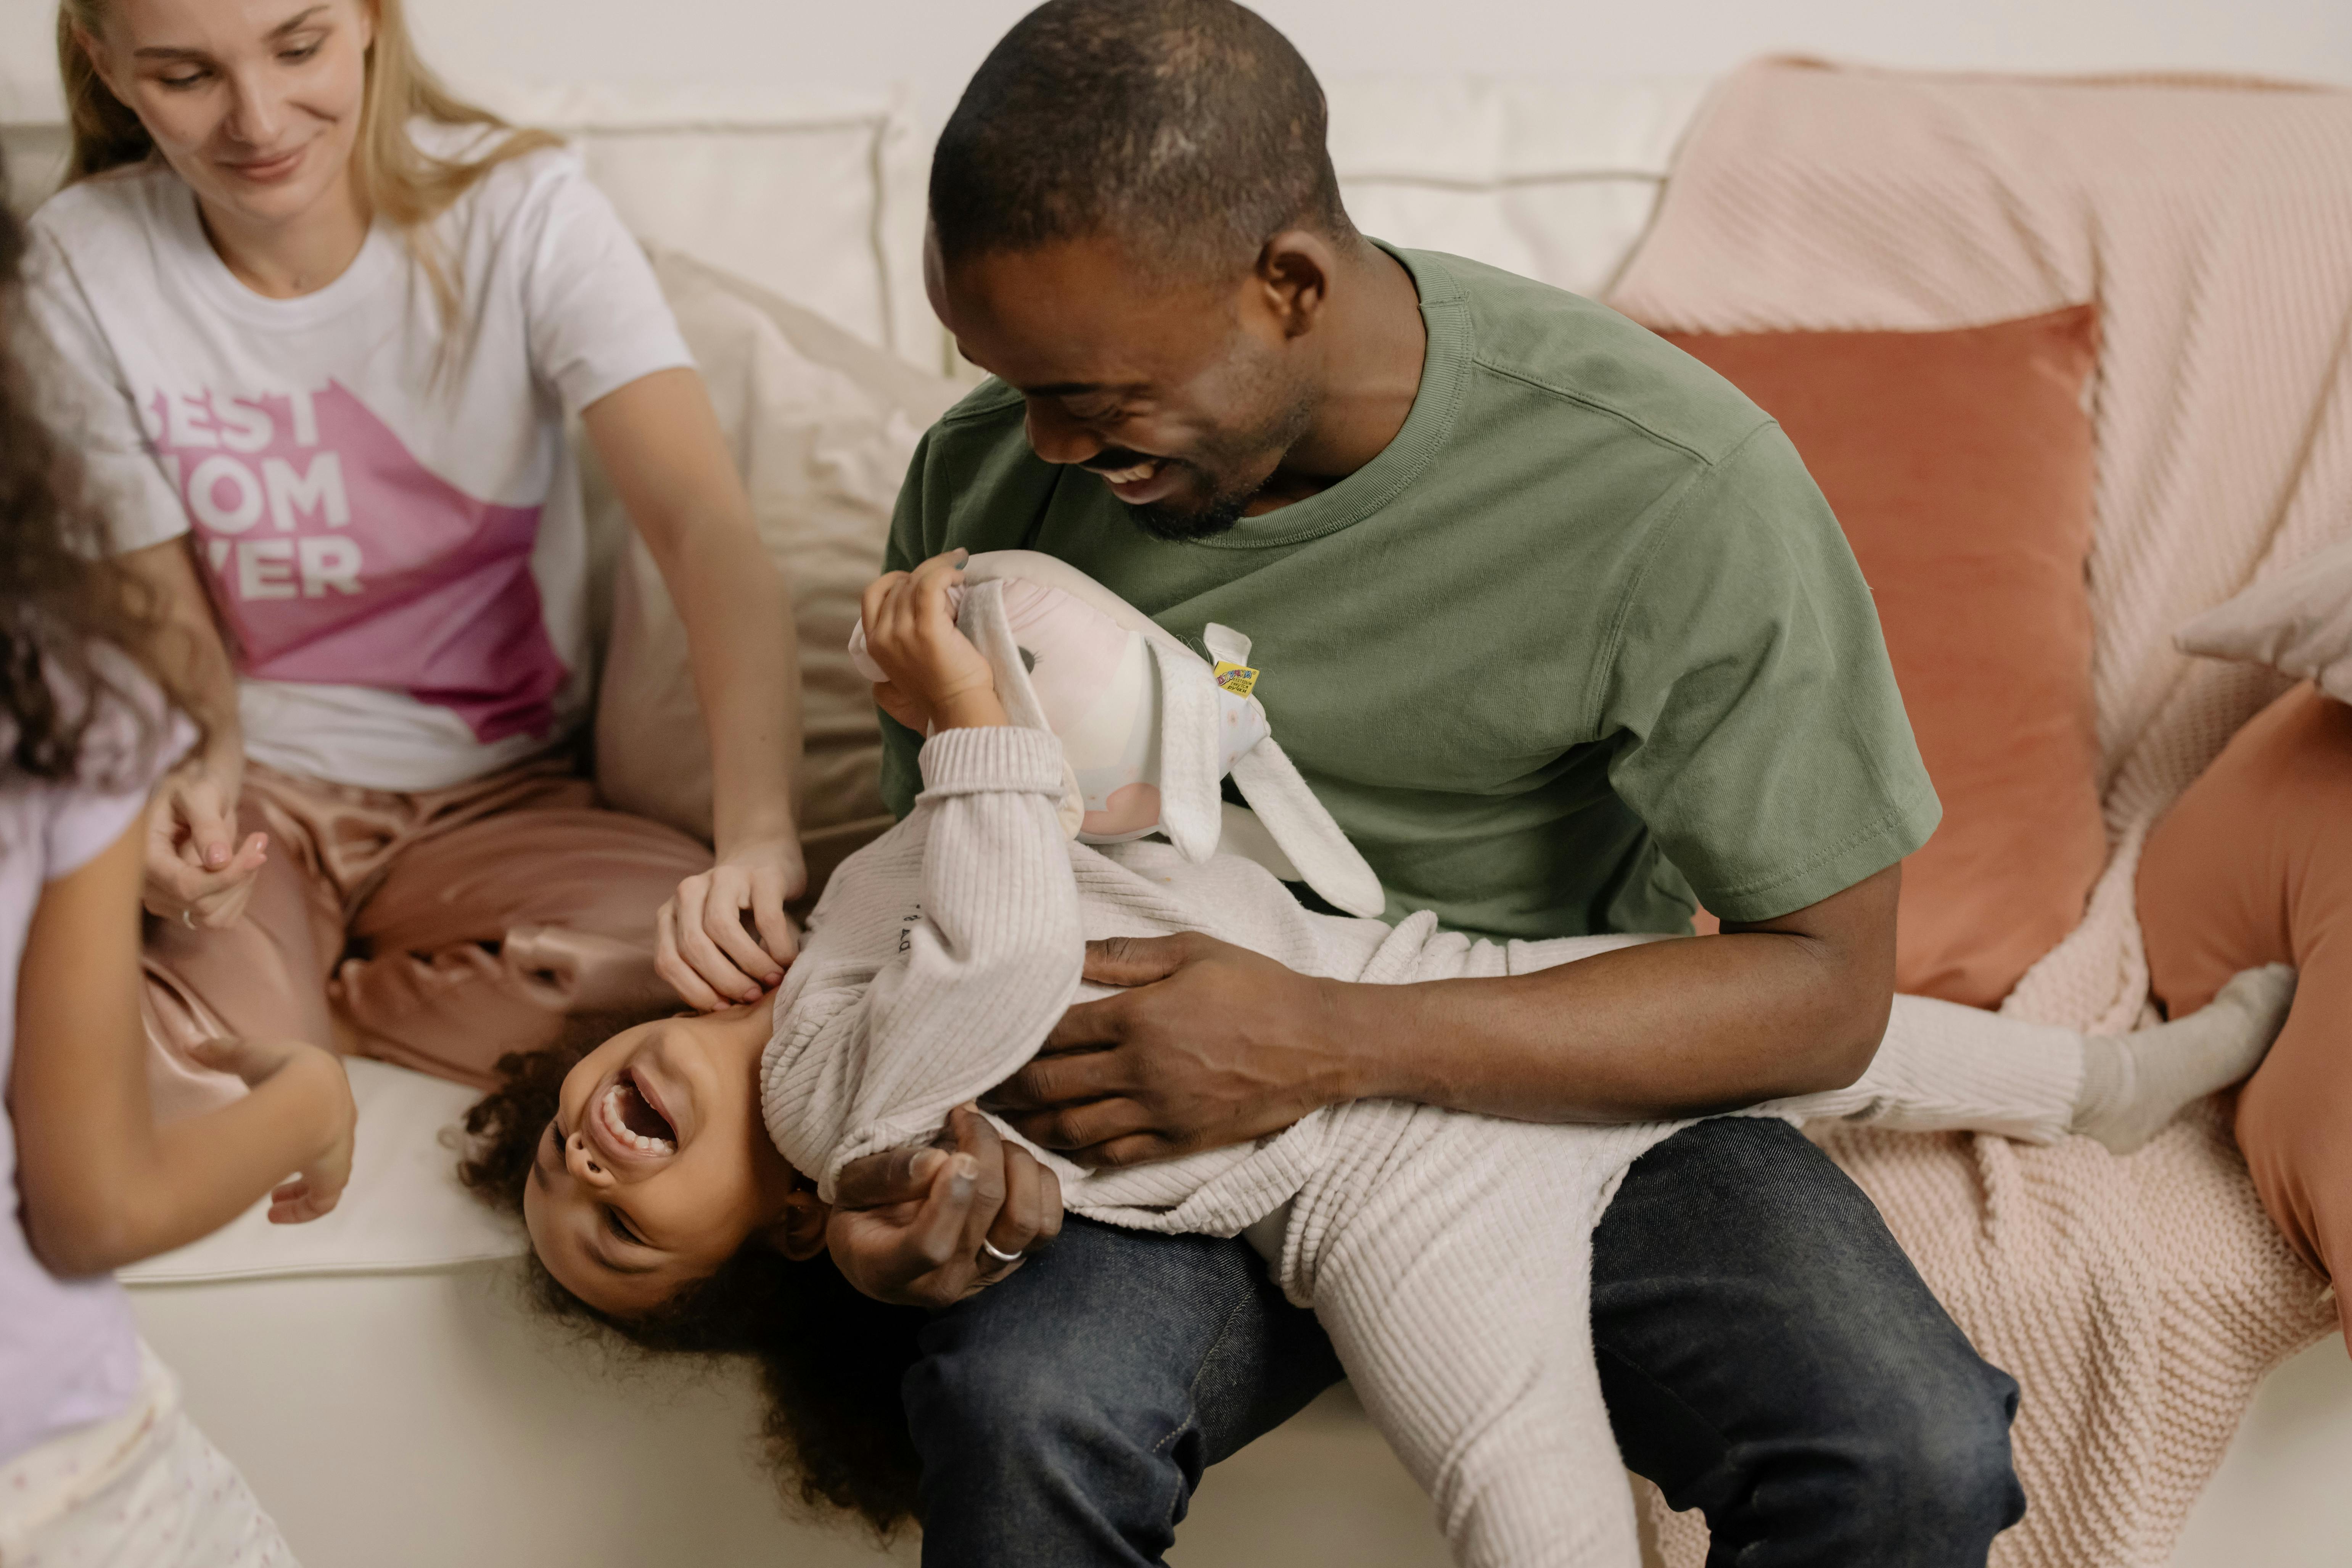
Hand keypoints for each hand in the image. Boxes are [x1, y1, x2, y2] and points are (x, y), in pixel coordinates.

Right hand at [142, 754, 267, 929]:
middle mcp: (148, 887)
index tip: (259, 851)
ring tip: (249, 851)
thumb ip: (207, 825)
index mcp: (143, 858)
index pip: (186, 886)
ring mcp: (165, 902)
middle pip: (203, 905)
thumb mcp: (199, 795)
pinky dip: (239, 894)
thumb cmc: (190, 788)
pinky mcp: (183, 909)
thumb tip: (218, 861)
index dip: (227, 876)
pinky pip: (221, 918)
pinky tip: (240, 867)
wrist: (188, 797)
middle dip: (240, 875)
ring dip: (242, 886)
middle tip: (259, 841)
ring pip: (214, 917)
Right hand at [184, 1036, 355, 1223]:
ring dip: (299, 1190)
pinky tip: (274, 1215)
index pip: (321, 1111)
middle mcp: (339, 1123)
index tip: (276, 1137)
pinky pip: (322, 1202)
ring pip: (327, 1178)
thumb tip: (190, 1043)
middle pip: (326, 1147)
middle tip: (276, 1174)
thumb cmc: (279, 1069)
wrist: (307, 1093)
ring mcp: (338, 1151)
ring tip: (274, 1201)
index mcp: (325, 1093)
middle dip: (301, 1161)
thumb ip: (220, 1052)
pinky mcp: (331, 1176)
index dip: (300, 1125)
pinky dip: (301, 1211)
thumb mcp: (247, 1054)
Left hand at [656, 837, 806, 1010]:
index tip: (722, 1009)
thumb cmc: (742, 913)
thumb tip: (720, 1014)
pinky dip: (777, 946)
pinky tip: (786, 960)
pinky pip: (765, 917)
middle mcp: (689, 892)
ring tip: (770, 982)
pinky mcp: (760, 874)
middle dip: (723, 981)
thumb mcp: (715, 939)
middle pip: (693, 947)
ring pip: (720, 929)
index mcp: (670, 914)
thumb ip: (709, 966)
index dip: (693, 991)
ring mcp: (722, 878)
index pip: (668, 961)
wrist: (765, 857)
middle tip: (751, 998)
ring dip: (748, 964)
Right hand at [826, 1104, 1063, 1307]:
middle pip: (986, 1212)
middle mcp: (942, 1284)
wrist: (884, 1241)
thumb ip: (884, 1175)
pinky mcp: (1015, 1261)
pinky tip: (1010, 1161)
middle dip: (983, 1149)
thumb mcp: (850, 1187)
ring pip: (1026, 1219)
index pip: (931, 1246)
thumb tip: (937, 1162)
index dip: (951, 1197)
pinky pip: (1048, 1223)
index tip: (953, 1152)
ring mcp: (984, 1275)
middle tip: (964, 1115)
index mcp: (887, 1270)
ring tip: (987, 1140)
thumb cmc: (863, 1208)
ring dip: (1015, 1163)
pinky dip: (1039, 1181)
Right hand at [860, 551, 1002, 733]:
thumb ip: (899, 636)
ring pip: (914, 581)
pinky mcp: (927, 628)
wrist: (959, 709)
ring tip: (958, 572)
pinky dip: (945, 573)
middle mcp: (883, 636)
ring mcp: (902, 632)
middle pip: (897, 585)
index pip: (871, 594)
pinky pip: (931, 584)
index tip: (917, 579)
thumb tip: (913, 600)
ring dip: (939, 569)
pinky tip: (959, 577)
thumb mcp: (907, 662)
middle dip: (923, 574)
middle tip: (949, 573)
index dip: (894, 580)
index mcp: (874, 645)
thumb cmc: (943, 687)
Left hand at [984, 934, 1357, 1166]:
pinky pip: (1113, 1155)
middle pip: (1050, 1083)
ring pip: (1072, 1129)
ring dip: (1030, 1125)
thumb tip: (1072, 951)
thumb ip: (1126, 954)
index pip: (1054, 1032)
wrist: (1319, 1043)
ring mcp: (1159, 1112)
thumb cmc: (1258, 989)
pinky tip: (1058, 1143)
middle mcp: (1141, 1070)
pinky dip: (1077, 1153)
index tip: (986, 1038)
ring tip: (1005, 1118)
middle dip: (1005, 1087)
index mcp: (1139, 1017)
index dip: (1012, 1039)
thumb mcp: (1193, 952)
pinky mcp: (1178, 1141)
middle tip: (975, 1085)